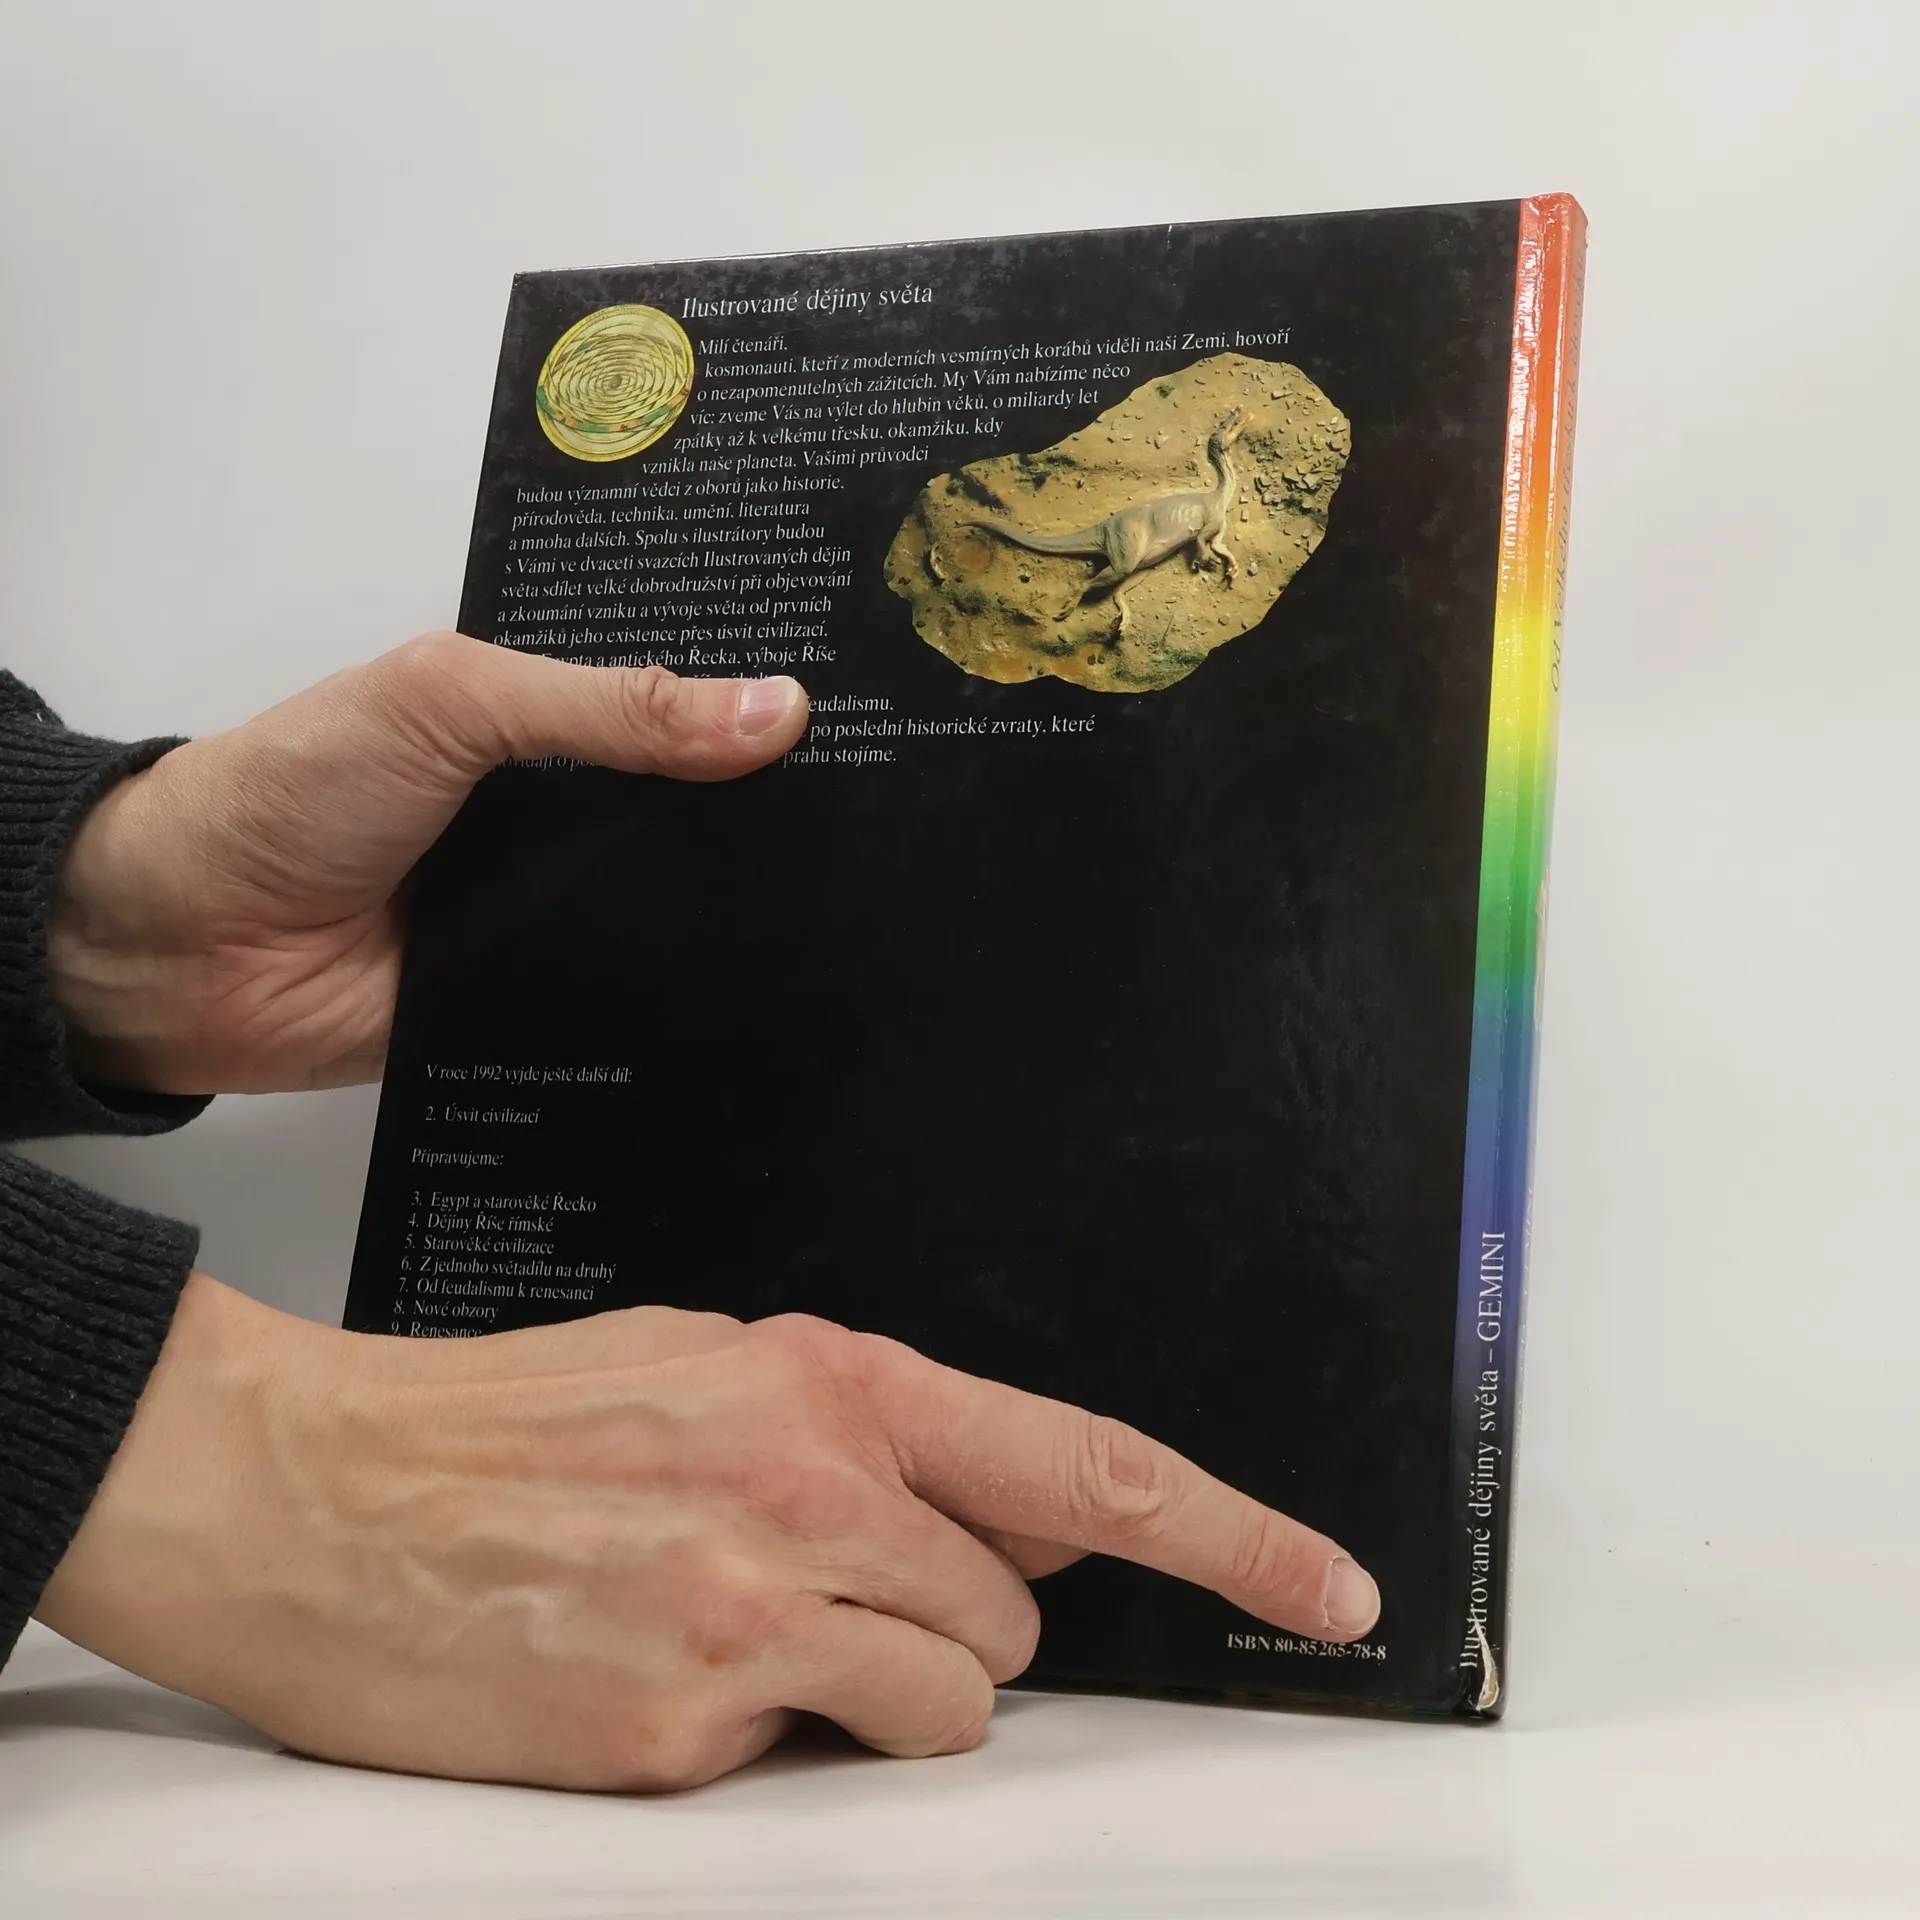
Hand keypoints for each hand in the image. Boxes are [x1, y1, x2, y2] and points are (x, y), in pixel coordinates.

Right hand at [38, 1280, 1381, 1790]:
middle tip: (820, 1591)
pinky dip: (765, 1741)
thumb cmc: (497, 1423)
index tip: (1328, 1587)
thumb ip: (855, 1436)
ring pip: (945, 1702)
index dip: (1232, 1533)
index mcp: (828, 1381)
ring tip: (736, 1633)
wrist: (311, 1488)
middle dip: (950, 1622)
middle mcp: (812, 1485)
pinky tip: (654, 1674)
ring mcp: (752, 1610)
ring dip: (878, 1691)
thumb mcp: (701, 1368)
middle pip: (1012, 1614)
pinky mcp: (683, 1728)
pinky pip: (812, 1764)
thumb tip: (973, 1519)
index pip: (1082, 1464)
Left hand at [47, 634, 807, 1093]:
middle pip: (694, 811)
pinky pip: (635, 994)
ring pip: (679, 907)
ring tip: (875, 894)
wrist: (184, 947)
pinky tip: (781, 988)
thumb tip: (778, 711)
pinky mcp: (546, 1000)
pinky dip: (685, 992)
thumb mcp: (454, 702)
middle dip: (775, 809)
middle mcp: (561, 812)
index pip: (676, 701)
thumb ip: (612, 707)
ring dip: (742, 905)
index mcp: (540, 719)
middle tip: (900, 797)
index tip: (873, 696)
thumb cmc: (294, 790)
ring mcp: (557, 910)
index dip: (758, 697)